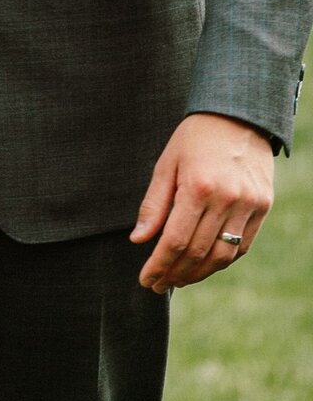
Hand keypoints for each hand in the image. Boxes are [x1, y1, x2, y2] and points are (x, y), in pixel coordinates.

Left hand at [131, 112, 274, 293]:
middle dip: (175, 274)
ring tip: (179, 280)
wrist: (238, 116)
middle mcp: (227, 199)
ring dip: (199, 274)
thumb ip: (154, 204)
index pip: (175, 240)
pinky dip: (222, 261)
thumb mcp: (166, 164)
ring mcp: (249, 204)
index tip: (146, 279)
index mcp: (198, 186)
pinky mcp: (263, 207)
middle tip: (159, 284)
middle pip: (198, 252)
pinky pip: (242, 247)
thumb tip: (138, 239)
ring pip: (222, 256)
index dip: (159, 265)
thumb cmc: (195, 138)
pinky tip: (204, 265)